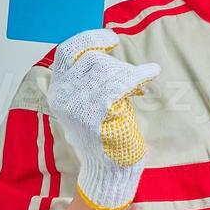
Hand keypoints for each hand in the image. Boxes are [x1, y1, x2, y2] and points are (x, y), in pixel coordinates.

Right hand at [46, 28, 160, 209]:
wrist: (110, 170)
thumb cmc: (104, 136)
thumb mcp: (91, 102)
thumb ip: (91, 78)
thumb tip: (104, 50)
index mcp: (59, 92)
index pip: (67, 52)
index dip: (88, 40)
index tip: (110, 39)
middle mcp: (64, 96)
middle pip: (91, 58)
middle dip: (115, 63)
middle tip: (132, 76)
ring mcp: (80, 105)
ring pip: (107, 68)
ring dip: (128, 72)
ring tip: (140, 83)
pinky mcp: (99, 112)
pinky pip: (121, 82)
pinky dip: (139, 74)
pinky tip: (150, 73)